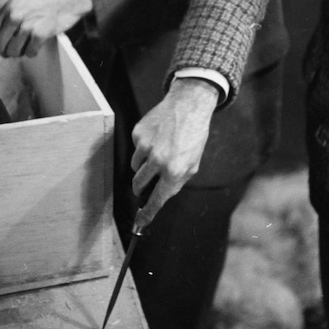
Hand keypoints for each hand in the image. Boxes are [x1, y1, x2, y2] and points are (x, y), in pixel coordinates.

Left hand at [0, 0, 92, 57]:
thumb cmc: (46, 0)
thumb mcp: (21, 2)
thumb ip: (7, 16)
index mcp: (8, 7)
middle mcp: (15, 16)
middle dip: (5, 52)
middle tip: (13, 51)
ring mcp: (27, 25)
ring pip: (14, 51)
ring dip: (20, 52)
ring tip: (27, 45)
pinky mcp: (40, 33)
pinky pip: (30, 53)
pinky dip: (33, 52)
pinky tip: (37, 44)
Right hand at [129, 77, 218, 229]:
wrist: (187, 106)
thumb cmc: (193, 136)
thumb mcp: (192, 165)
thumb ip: (175, 183)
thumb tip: (159, 197)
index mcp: (175, 171)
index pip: (156, 200)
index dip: (147, 213)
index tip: (140, 221)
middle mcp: (158, 160)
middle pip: (138, 185)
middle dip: (141, 187)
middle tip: (148, 181)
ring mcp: (145, 146)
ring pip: (135, 167)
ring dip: (143, 165)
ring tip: (158, 151)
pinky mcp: (138, 134)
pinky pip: (135, 149)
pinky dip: (143, 148)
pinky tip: (156, 138)